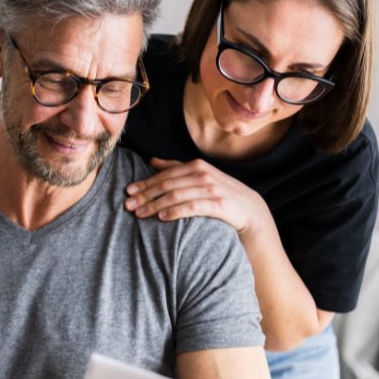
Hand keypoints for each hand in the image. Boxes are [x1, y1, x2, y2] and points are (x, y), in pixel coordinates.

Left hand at [124, 158, 268, 235]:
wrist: (250, 211)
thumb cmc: (220, 193)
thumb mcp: (200, 177)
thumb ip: (176, 168)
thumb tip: (152, 160)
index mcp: (197, 166)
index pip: (164, 174)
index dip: (145, 183)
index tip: (128, 192)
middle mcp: (203, 174)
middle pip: (166, 184)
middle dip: (145, 195)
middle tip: (128, 205)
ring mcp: (211, 189)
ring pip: (175, 196)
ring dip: (154, 205)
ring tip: (140, 214)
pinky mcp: (217, 204)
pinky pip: (191, 207)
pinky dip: (174, 211)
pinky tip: (161, 218)